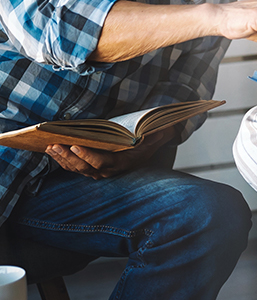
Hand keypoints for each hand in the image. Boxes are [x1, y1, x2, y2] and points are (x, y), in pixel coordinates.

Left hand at [45, 129, 173, 179]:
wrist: (145, 152)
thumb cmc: (147, 143)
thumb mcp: (154, 139)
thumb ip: (155, 135)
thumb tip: (161, 129)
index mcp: (120, 163)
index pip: (101, 162)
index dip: (87, 156)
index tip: (76, 145)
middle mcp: (107, 170)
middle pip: (83, 167)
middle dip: (67, 156)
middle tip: (55, 145)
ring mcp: (97, 171)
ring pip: (76, 168)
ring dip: (61, 158)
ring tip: (50, 147)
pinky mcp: (90, 168)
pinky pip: (74, 167)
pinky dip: (62, 160)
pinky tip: (53, 150)